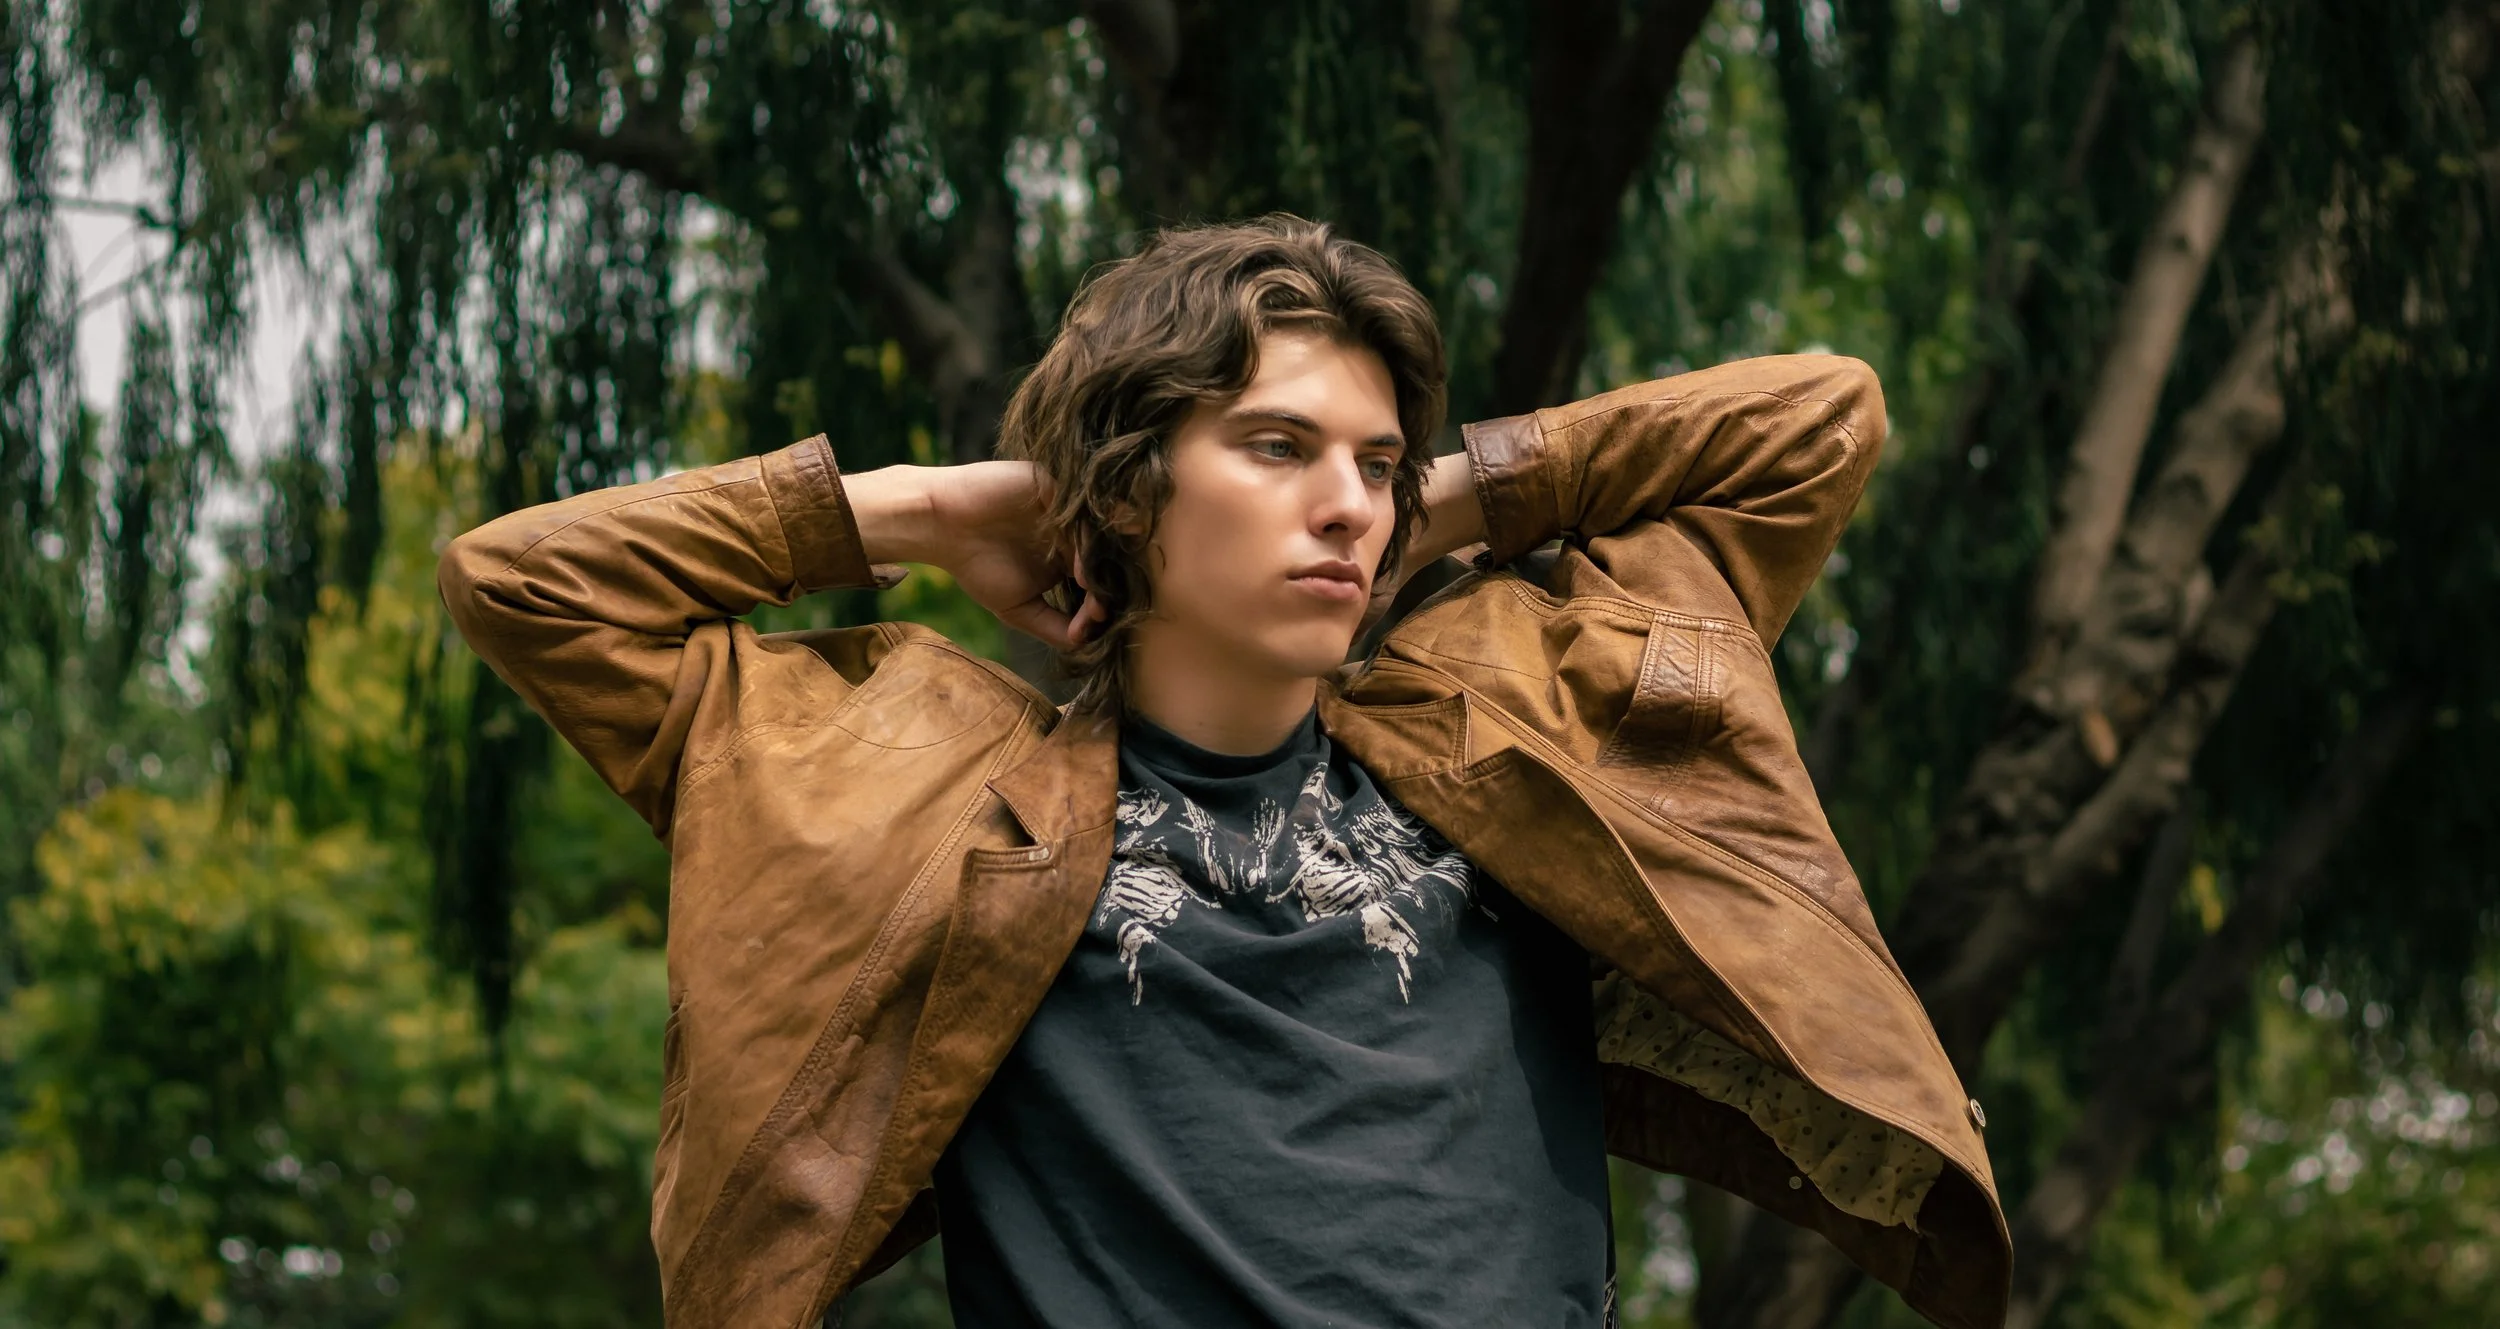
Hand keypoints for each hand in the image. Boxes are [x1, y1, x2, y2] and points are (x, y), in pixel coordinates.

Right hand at [913, 461, 1109, 650]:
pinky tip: (1080, 567)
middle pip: (1107, 557)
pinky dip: (1085, 540)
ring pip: (1099, 536)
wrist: (940, 526)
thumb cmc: (976, 566)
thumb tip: (1085, 644)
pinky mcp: (1055, 486)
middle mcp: (1073, 532)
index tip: (1096, 624)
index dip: (1103, 602)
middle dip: (1108, 586)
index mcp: (1069, 558)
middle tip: (1102, 611)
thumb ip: (1053, 626)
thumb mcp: (1019, 609)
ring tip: (1091, 592)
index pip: (1100, 579)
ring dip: (1099, 567)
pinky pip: (1080, 512)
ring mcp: (1067, 509)